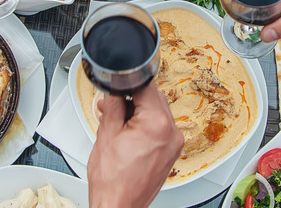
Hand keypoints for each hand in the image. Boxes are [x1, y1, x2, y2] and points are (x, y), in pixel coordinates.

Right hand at [88, 85, 183, 207]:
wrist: (119, 205)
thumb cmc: (113, 180)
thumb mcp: (107, 133)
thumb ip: (112, 104)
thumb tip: (114, 90)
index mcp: (157, 124)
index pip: (145, 87)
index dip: (126, 85)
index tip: (116, 88)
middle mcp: (171, 133)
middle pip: (154, 98)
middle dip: (132, 98)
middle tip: (112, 106)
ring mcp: (174, 144)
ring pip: (157, 112)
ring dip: (138, 112)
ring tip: (116, 122)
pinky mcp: (171, 152)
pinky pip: (160, 128)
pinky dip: (145, 125)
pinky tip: (127, 132)